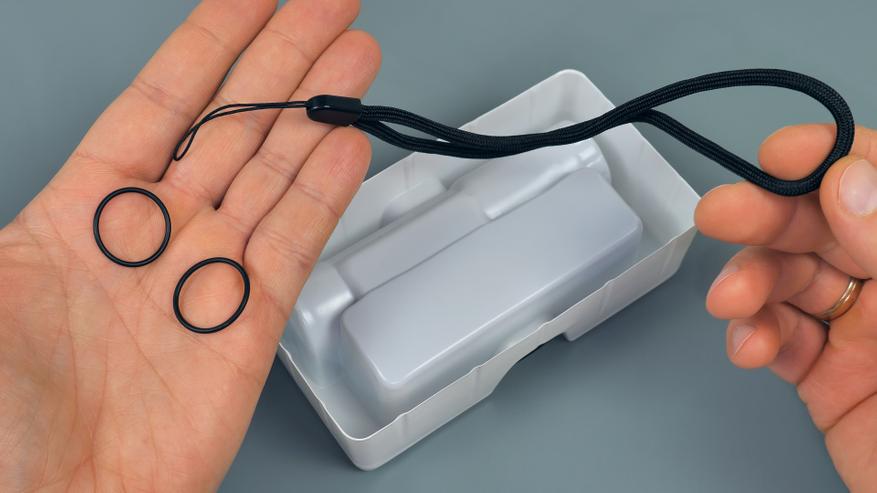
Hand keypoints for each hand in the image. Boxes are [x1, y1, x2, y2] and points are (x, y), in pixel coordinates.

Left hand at [0, 0, 379, 489]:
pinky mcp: (248, 329)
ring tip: (357, 59)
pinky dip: (325, 194)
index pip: (160, 103)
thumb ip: (9, 230)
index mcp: (78, 215)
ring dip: (317, 114)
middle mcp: (151, 238)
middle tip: (330, 10)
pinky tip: (348, 147)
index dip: (210, 44)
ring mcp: (204, 280)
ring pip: (273, 175)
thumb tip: (33, 187)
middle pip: (231, 126)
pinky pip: (293, 245)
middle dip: (283, 62)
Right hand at [697, 123, 876, 491]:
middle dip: (766, 217)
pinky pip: (780, 341)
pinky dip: (753, 337)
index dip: (831, 157)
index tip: (783, 155)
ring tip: (730, 300)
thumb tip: (849, 180)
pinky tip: (749, 345)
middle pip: (821, 226)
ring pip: (790, 281)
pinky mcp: (828, 376)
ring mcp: (862, 330)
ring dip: (749, 283)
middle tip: (719, 213)